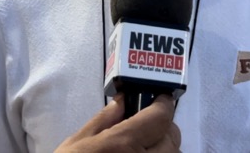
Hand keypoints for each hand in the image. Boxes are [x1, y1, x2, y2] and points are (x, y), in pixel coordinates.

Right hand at [55, 94, 180, 152]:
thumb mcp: (76, 143)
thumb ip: (103, 120)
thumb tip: (122, 102)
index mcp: (123, 144)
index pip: (161, 117)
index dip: (162, 104)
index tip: (159, 100)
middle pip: (172, 137)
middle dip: (163, 127)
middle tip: (147, 127)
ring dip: (164, 150)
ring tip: (143, 149)